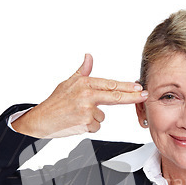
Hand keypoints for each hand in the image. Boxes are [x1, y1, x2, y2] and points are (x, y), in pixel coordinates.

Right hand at [13, 54, 148, 137]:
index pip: (110, 84)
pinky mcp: (86, 123)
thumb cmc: (55, 103)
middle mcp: (86, 95)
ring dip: (93, 118)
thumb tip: (89, 57)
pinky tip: (77, 122)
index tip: (138, 87)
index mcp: (84, 84)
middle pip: (115, 96)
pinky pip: (96, 126)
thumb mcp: (68, 83)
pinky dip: (88, 126)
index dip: (126, 86)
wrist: (41, 120)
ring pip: (102, 116)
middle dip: (132, 96)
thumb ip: (83, 72)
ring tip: (78, 115)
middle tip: (144, 95)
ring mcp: (87, 109)